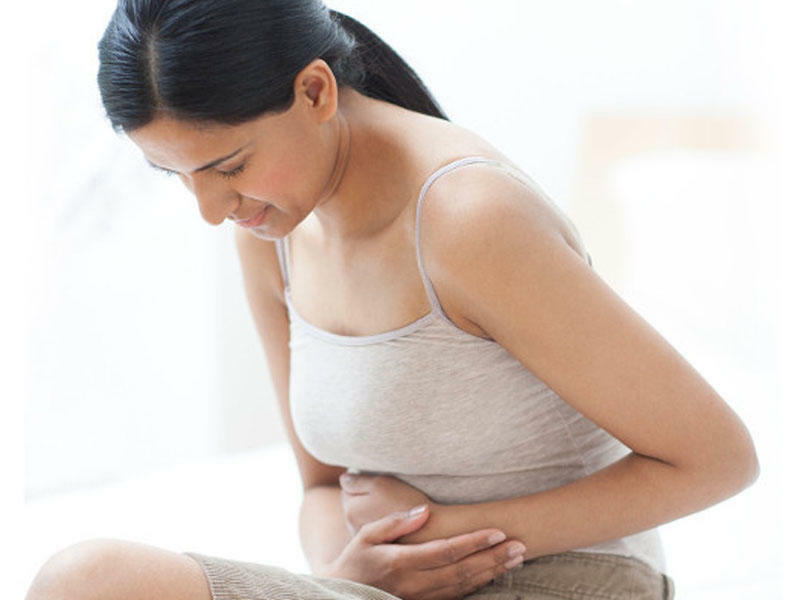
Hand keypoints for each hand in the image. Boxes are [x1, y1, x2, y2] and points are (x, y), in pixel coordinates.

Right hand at [326, 505, 527, 599]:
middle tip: (520, 545)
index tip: (497, 531)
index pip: (445, 551)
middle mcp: (414, 584)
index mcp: (400, 562)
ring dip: (492, 572)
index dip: (473, 541)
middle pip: (462, 571)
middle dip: (494, 558)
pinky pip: (457, 596)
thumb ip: (396, 522)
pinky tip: (494, 574)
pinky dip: (479, 585)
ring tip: (516, 559)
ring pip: (464, 586)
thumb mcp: (366, 534)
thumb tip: (425, 511)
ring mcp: (420, 598)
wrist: (343, 595)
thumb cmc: (355, 559)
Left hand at [339, 472, 430, 536]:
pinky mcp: (385, 549)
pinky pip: (382, 531)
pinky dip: (388, 525)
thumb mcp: (381, 483)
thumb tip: (344, 479)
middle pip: (357, 504)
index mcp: (351, 510)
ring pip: (369, 518)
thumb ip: (358, 481)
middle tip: (389, 491)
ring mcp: (370, 541)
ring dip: (378, 511)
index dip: (363, 480)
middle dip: (367, 497)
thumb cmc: (408, 503)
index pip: (348, 488)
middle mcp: (355, 529)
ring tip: (398, 505)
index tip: (379, 477)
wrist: (436, 532)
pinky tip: (403, 520)